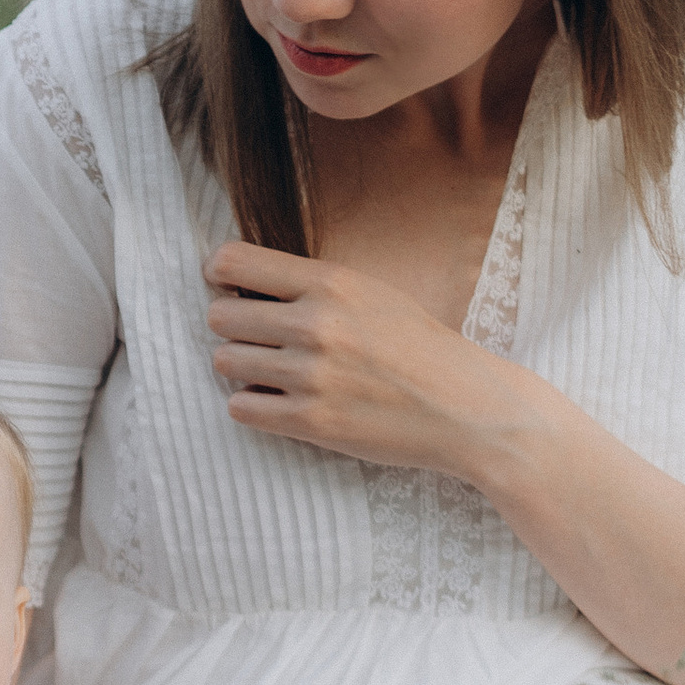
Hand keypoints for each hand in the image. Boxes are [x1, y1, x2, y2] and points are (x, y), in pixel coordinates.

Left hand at [205, 243, 512, 474]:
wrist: (466, 408)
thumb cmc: (417, 346)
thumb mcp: (370, 292)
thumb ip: (309, 285)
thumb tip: (236, 281)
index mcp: (330, 282)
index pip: (232, 262)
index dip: (218, 274)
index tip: (227, 287)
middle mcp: (316, 324)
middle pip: (219, 316)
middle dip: (232, 328)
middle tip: (258, 339)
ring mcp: (311, 375)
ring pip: (225, 362)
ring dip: (241, 367)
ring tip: (274, 371)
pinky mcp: (311, 422)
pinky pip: (240, 407)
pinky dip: (253, 404)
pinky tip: (280, 401)